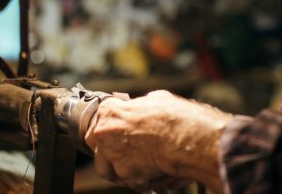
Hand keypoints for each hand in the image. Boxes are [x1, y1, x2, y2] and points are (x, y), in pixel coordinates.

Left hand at [85, 90, 231, 191]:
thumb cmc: (173, 116)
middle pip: (97, 146)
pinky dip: (142, 181)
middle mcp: (105, 132)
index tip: (116, 136)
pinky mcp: (125, 173)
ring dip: (123, 170)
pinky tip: (154, 173)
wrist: (184, 136)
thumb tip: (144, 107)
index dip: (110, 130)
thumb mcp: (156, 100)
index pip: (99, 121)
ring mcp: (113, 154)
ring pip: (108, 169)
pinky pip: (130, 181)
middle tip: (126, 154)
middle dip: (109, 152)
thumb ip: (141, 107)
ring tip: (141, 167)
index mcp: (109, 111)